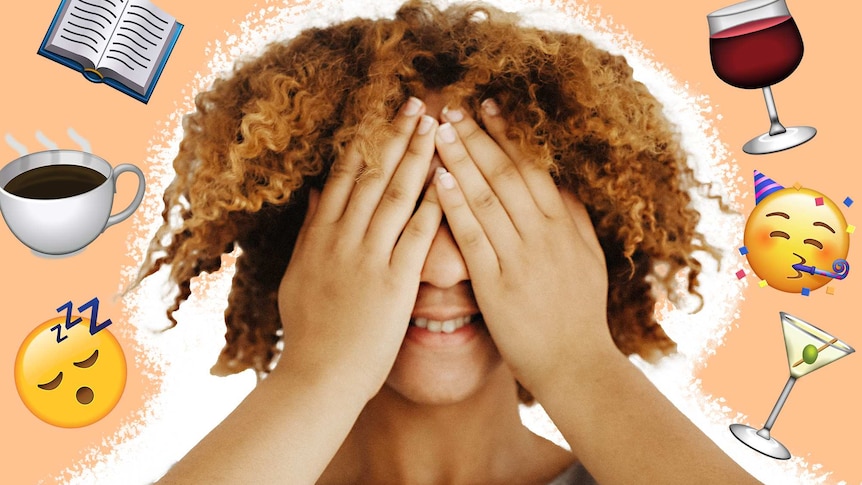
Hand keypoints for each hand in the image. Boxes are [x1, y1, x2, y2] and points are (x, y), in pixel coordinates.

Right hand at [276, 98, 440, 399]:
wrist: (319, 377)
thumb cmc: (309, 333)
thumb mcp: (297, 275)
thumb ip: (307, 232)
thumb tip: (315, 194)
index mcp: (318, 236)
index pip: (344, 176)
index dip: (366, 141)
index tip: (384, 115)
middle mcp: (342, 239)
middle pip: (372, 175)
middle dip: (397, 136)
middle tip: (419, 104)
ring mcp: (368, 258)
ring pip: (395, 195)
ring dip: (418, 158)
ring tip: (437, 128)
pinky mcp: (395, 282)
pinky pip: (417, 235)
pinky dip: (432, 205)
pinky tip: (450, 180)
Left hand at [432, 100, 616, 393]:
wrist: (575, 364)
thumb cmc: (579, 312)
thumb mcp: (588, 257)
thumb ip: (573, 217)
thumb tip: (559, 182)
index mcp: (563, 225)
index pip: (531, 167)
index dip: (507, 134)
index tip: (487, 106)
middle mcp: (542, 235)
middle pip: (505, 174)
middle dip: (477, 137)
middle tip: (451, 108)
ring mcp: (519, 259)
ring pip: (486, 198)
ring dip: (461, 160)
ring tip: (438, 132)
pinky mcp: (496, 286)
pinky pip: (472, 237)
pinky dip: (455, 206)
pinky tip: (438, 181)